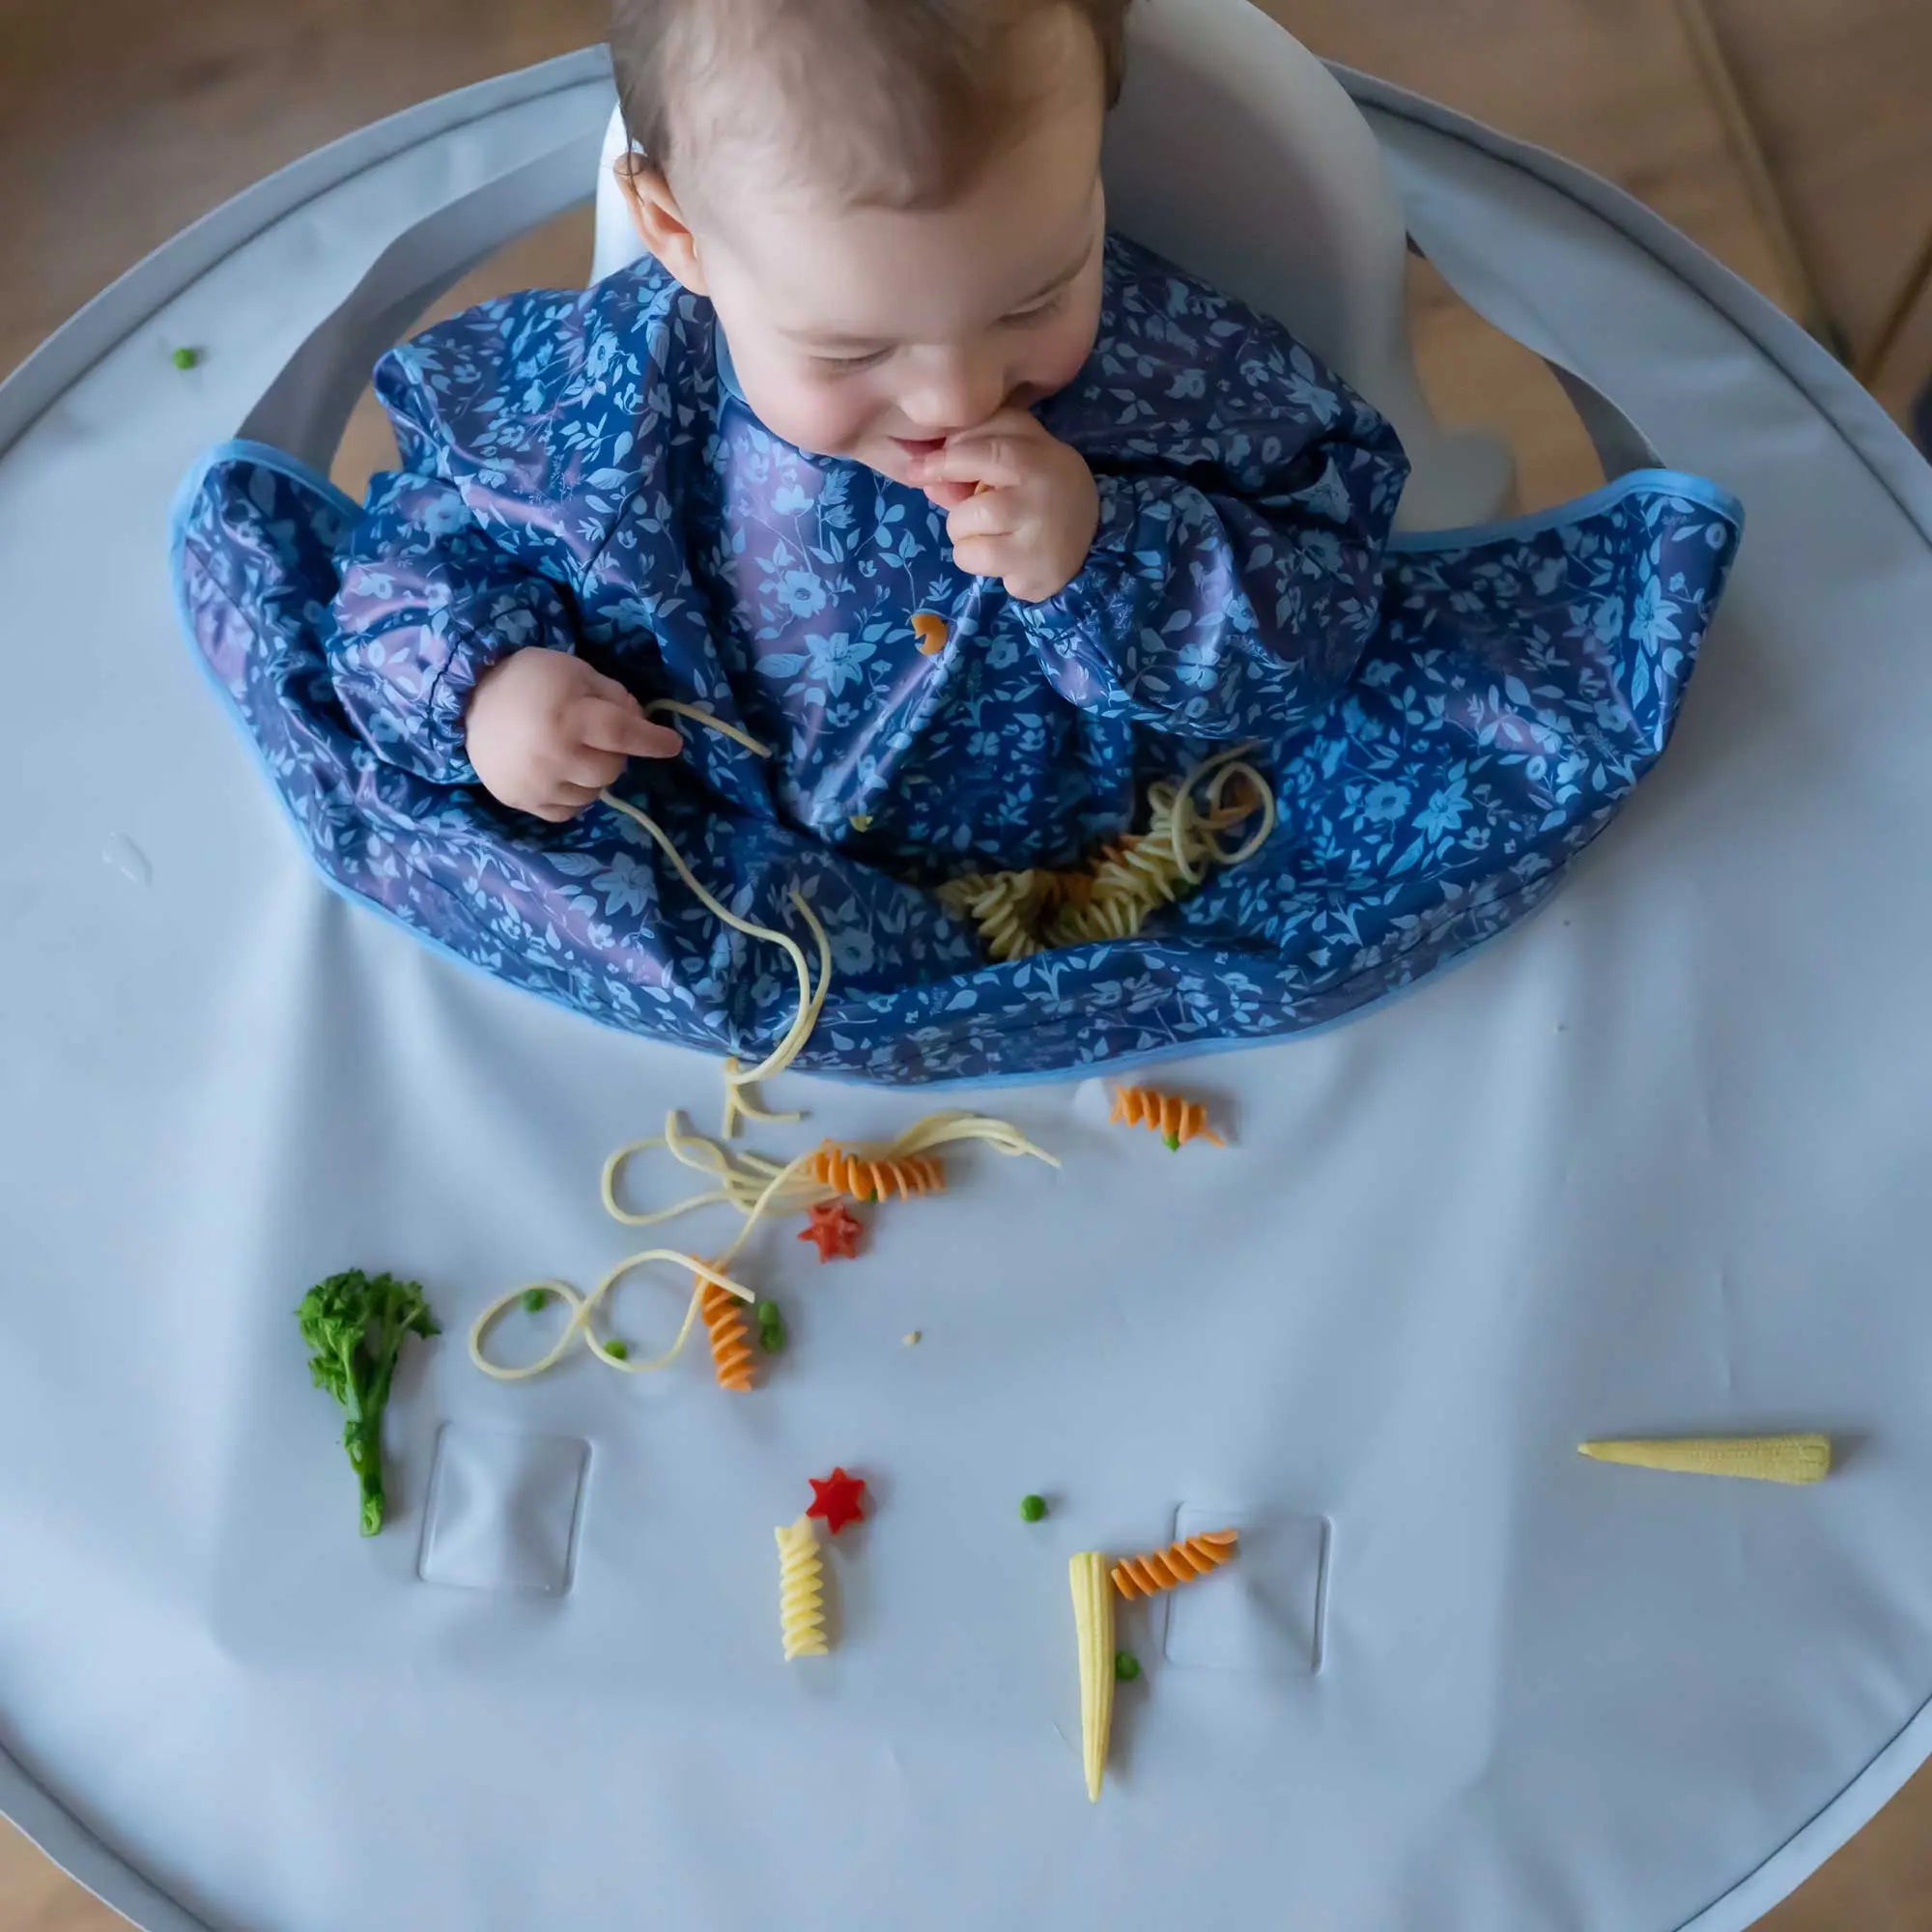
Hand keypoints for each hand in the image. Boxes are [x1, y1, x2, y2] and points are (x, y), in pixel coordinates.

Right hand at [464, 648, 681, 821]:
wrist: (470, 700)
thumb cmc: (531, 680)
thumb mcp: (576, 672)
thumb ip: (614, 697)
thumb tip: (640, 722)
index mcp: (570, 718)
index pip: (625, 736)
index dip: (653, 741)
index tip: (673, 744)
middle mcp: (554, 756)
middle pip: (612, 770)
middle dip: (615, 754)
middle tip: (598, 738)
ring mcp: (536, 784)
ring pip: (592, 795)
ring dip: (593, 777)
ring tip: (573, 754)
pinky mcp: (521, 801)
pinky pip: (567, 812)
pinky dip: (573, 796)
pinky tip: (560, 774)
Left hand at [908, 409, 1099, 603]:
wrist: (1088, 539)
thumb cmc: (1035, 491)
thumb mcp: (1013, 456)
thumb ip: (969, 455)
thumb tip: (924, 477)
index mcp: (1037, 449)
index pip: (984, 444)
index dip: (944, 457)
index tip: (918, 469)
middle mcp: (1042, 484)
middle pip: (971, 486)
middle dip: (953, 498)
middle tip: (963, 508)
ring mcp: (1039, 527)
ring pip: (963, 524)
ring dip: (964, 532)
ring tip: (991, 533)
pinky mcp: (1033, 565)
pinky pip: (973, 558)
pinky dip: (974, 559)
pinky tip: (1000, 556)